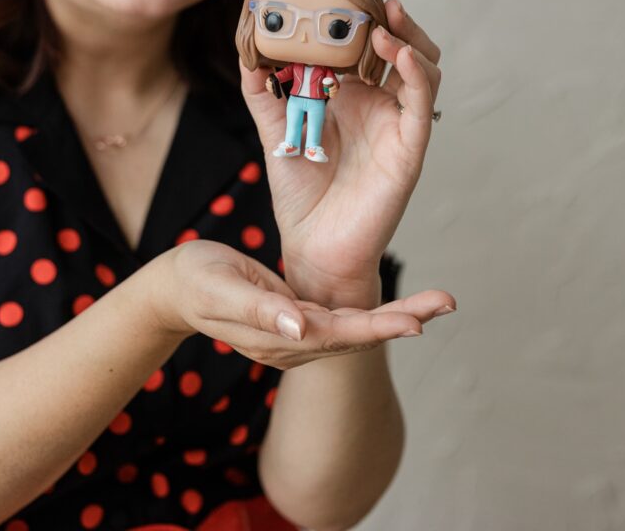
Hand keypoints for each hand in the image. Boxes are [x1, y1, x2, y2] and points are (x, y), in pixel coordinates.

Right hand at [148, 240, 454, 369]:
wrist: (176, 288)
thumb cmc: (196, 282)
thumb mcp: (223, 290)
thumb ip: (261, 310)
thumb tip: (301, 327)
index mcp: (279, 338)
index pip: (340, 335)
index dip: (379, 326)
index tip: (417, 321)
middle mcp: (296, 342)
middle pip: (359, 335)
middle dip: (405, 318)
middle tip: (448, 301)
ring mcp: (298, 332)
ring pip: (357, 328)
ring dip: (399, 315)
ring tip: (439, 301)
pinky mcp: (298, 317)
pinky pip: (344, 318)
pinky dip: (375, 311)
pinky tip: (401, 303)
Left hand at [240, 0, 447, 307]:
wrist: (314, 246)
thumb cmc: (301, 191)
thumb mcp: (275, 130)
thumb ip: (262, 90)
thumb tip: (246, 47)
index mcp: (353, 97)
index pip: (368, 45)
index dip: (363, 17)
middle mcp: (380, 106)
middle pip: (403, 49)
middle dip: (393, 20)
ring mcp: (398, 125)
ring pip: (423, 69)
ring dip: (409, 40)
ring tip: (384, 22)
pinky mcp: (410, 149)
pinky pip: (422, 105)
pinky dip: (417, 74)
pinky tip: (400, 53)